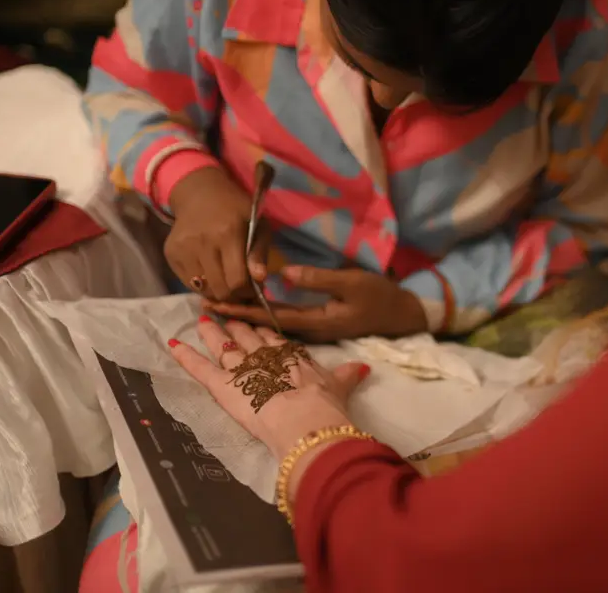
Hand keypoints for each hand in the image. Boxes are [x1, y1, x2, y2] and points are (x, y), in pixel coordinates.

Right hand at [165, 166, 269, 301]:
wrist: (200, 194)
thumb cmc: (236, 210)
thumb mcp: (258, 224)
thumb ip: (260, 253)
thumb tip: (260, 279)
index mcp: (228, 234)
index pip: (237, 280)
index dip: (248, 292)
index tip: (253, 289)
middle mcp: (202, 243)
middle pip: (220, 290)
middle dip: (234, 296)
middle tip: (240, 289)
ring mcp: (183, 249)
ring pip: (203, 291)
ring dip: (217, 292)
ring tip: (226, 282)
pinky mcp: (170, 254)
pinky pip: (188, 284)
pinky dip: (202, 285)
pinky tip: (210, 273)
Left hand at [170, 317, 368, 465]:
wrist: (306, 418)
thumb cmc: (325, 403)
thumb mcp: (341, 386)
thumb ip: (348, 375)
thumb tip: (363, 368)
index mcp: (293, 356)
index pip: (275, 340)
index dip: (264, 331)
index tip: (257, 320)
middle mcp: (266, 356)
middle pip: (248, 337)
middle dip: (238, 324)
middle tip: (227, 311)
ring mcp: (242, 367)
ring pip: (224, 345)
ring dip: (213, 332)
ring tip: (204, 318)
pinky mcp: (222, 383)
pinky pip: (201, 368)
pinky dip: (186, 357)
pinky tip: (172, 345)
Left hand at [205, 266, 427, 340]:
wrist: (403, 315)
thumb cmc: (379, 297)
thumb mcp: (352, 283)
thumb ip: (318, 279)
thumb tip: (283, 274)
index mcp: (315, 322)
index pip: (269, 317)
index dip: (241, 311)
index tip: (214, 304)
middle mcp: (309, 332)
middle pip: (264, 327)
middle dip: (235, 318)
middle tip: (205, 308)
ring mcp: (314, 332)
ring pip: (272, 328)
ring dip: (247, 319)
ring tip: (220, 310)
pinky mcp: (319, 327)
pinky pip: (284, 326)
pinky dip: (264, 317)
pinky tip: (253, 310)